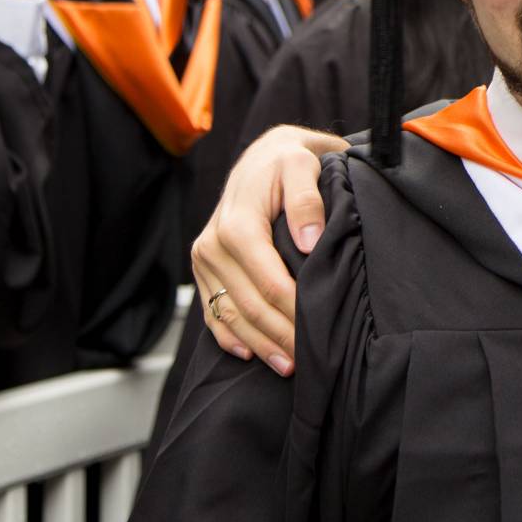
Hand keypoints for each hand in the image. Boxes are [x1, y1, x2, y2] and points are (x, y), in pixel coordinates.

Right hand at [191, 125, 345, 373]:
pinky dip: (229, 335)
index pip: (269, 281)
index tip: (317, 331)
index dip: (293, 311)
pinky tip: (250, 352)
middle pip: (249, 304)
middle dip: (279, 335)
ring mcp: (204, 259)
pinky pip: (211, 311)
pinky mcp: (203, 269)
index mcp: (237, 225)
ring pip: (230, 313)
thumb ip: (307, 200)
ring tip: (287, 365)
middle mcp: (212, 245)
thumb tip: (310, 241)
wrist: (261, 157)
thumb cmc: (287, 161)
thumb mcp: (301, 165)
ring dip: (258, 342)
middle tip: (308, 360)